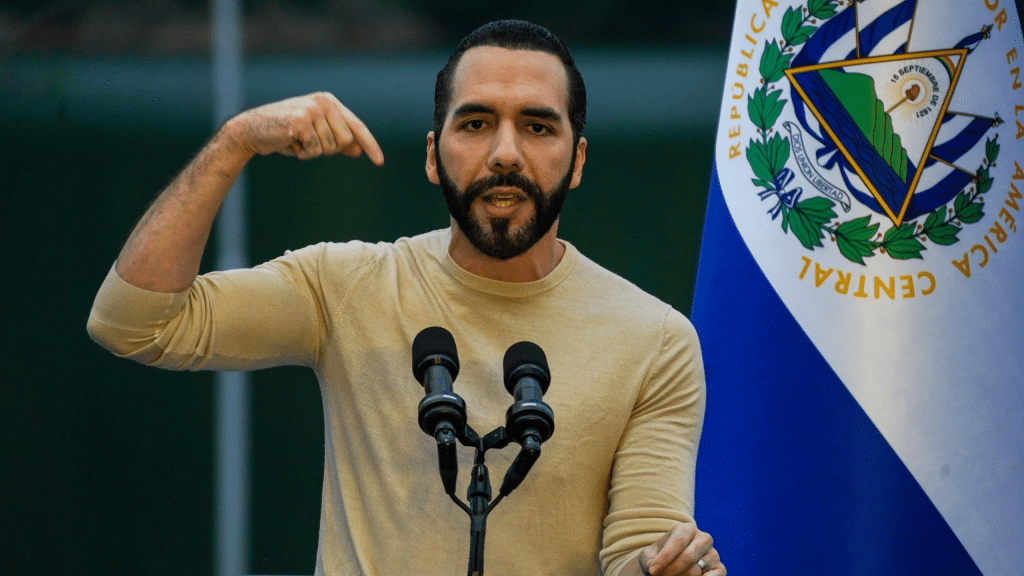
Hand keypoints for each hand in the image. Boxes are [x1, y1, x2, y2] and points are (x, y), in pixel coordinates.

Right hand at [227, 92, 384, 163]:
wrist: (251, 130)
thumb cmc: (285, 134)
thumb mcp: (314, 136)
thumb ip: (336, 140)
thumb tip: (358, 150)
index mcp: (329, 102)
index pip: (356, 126)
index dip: (370, 145)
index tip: (380, 162)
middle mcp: (323, 102)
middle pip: (345, 141)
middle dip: (327, 149)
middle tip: (306, 143)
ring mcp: (312, 109)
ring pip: (328, 147)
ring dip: (311, 151)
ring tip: (295, 141)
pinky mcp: (301, 120)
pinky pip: (313, 149)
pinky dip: (301, 152)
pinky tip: (289, 142)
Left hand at [638, 523, 724, 575]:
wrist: (671, 567)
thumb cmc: (658, 560)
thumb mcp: (649, 557)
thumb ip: (650, 561)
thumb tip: (655, 570)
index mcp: (686, 529)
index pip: (678, 542)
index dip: (664, 558)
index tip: (652, 571)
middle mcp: (703, 539)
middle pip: (688, 558)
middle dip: (671, 571)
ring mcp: (714, 554)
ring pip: (695, 572)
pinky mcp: (720, 569)